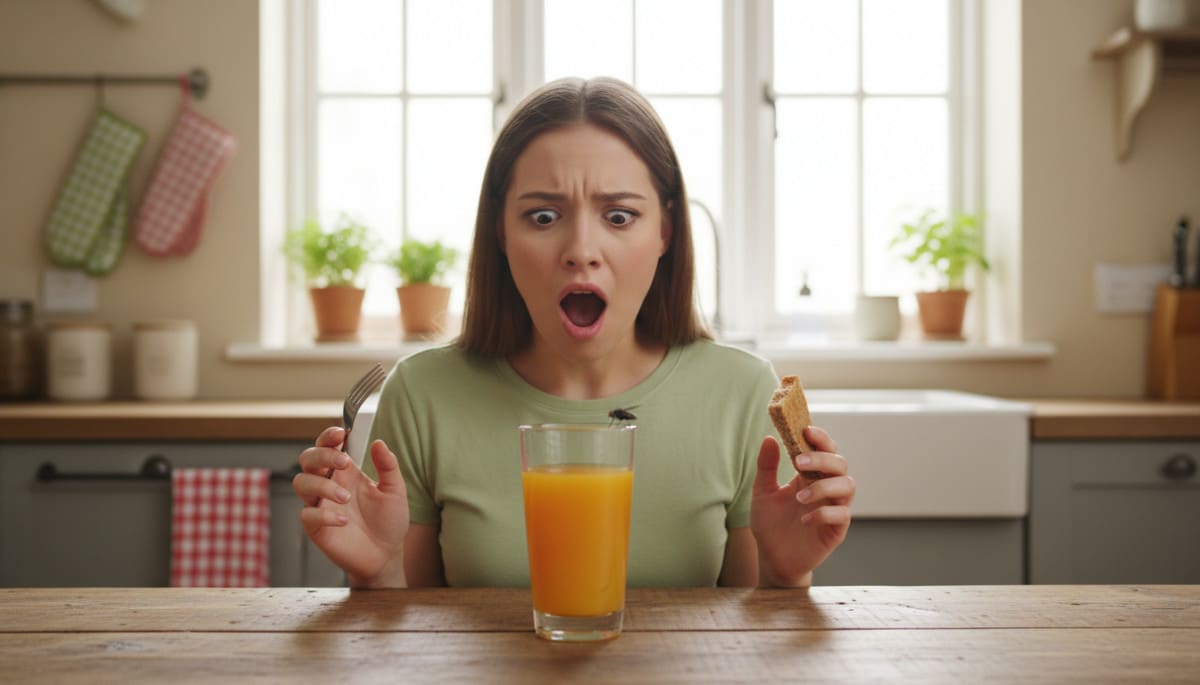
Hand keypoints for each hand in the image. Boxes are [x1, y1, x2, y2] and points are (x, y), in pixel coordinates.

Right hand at [293, 428, 409, 584]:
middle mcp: (329, 483)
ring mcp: (320, 504)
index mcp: (347, 471)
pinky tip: (344, 521)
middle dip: (322, 455)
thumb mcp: (395, 490)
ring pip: (301, 483)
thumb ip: (388, 466)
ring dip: (322, 485)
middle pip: (308, 458)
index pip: (328, 445)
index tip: (342, 433)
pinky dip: (324, 515)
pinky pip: (307, 514)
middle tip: (344, 462)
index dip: (329, 435)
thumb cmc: (388, 521)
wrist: (386, 555)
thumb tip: (379, 443)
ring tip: (346, 497)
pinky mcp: (316, 527)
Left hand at [750, 426, 854, 586]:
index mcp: (810, 476)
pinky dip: (824, 513)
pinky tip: (804, 519)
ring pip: (848, 486)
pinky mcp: (836, 530)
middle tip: (798, 462)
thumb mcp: (762, 492)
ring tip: (799, 497)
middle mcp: (826, 488)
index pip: (825, 449)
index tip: (806, 430)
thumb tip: (769, 438)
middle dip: (822, 458)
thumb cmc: (769, 524)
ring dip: (824, 486)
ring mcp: (834, 508)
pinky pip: (841, 515)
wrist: (771, 558)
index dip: (820, 438)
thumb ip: (766, 466)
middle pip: (840, 463)